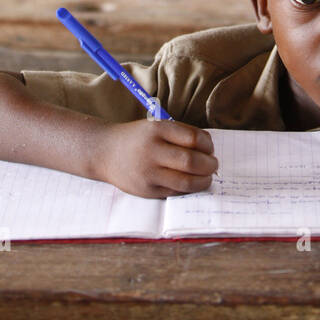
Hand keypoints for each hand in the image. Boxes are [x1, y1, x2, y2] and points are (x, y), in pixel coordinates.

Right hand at [96, 118, 216, 198]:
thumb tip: (209, 150)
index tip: (210, 148)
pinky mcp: (146, 190)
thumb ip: (180, 135)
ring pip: (185, 181)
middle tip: (214, 165)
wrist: (105, 152)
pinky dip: (189, 189)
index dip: (208, 144)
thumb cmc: (137, 138)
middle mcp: (151, 150)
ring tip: (207, 177)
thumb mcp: (156, 127)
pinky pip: (175, 192)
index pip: (193, 138)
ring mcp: (148, 172)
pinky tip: (192, 184)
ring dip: (203, 181)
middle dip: (209, 165)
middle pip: (190, 161)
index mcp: (157, 129)